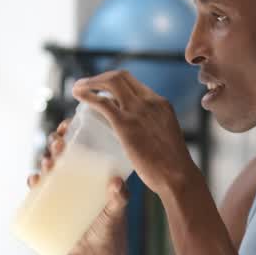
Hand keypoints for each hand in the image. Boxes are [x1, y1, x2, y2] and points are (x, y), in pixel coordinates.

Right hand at [27, 119, 129, 254]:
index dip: (72, 132)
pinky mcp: (50, 205)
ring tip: (50, 161)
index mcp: (89, 171)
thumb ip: (119, 198)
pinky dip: (34, 184)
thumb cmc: (109, 227)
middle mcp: (73, 177)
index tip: (70, 124)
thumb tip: (117, 183)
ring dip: (46, 161)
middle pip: (60, 153)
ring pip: (48, 169)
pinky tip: (34, 180)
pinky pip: (37, 192)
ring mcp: (60, 190)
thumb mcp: (117, 211)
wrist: (96, 254)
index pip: (79, 145)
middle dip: (57, 143)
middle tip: (60, 142)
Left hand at [72, 70, 197, 196]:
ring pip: (110, 82)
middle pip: (120, 76)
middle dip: (99, 78)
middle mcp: (150, 101)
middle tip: (86, 87)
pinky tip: (77, 96)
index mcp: (161, 104)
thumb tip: (141, 140)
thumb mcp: (164, 139)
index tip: (101, 90)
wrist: (178, 177)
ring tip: (77, 89)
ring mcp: (138, 110)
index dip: (114, 82)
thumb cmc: (172, 168)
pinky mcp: (126, 124)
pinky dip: (87, 94)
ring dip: (90, 82)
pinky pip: (102, 102)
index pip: (134, 83)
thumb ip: (153, 134)